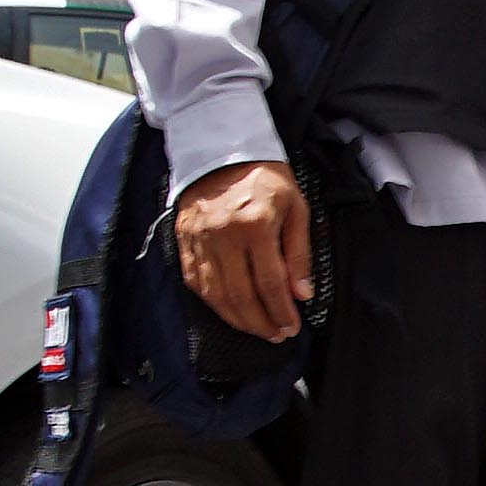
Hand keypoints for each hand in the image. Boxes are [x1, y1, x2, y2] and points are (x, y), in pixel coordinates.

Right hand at [172, 157, 314, 340]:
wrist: (223, 150)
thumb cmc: (265, 179)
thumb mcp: (296, 208)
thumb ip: (299, 253)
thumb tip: (301, 294)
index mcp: (255, 224)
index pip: (270, 283)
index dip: (281, 312)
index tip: (290, 327)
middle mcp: (223, 234)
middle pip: (241, 296)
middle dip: (261, 323)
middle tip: (275, 335)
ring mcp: (200, 239)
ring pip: (216, 295)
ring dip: (237, 320)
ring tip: (256, 329)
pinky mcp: (184, 240)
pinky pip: (196, 282)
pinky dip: (213, 303)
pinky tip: (229, 312)